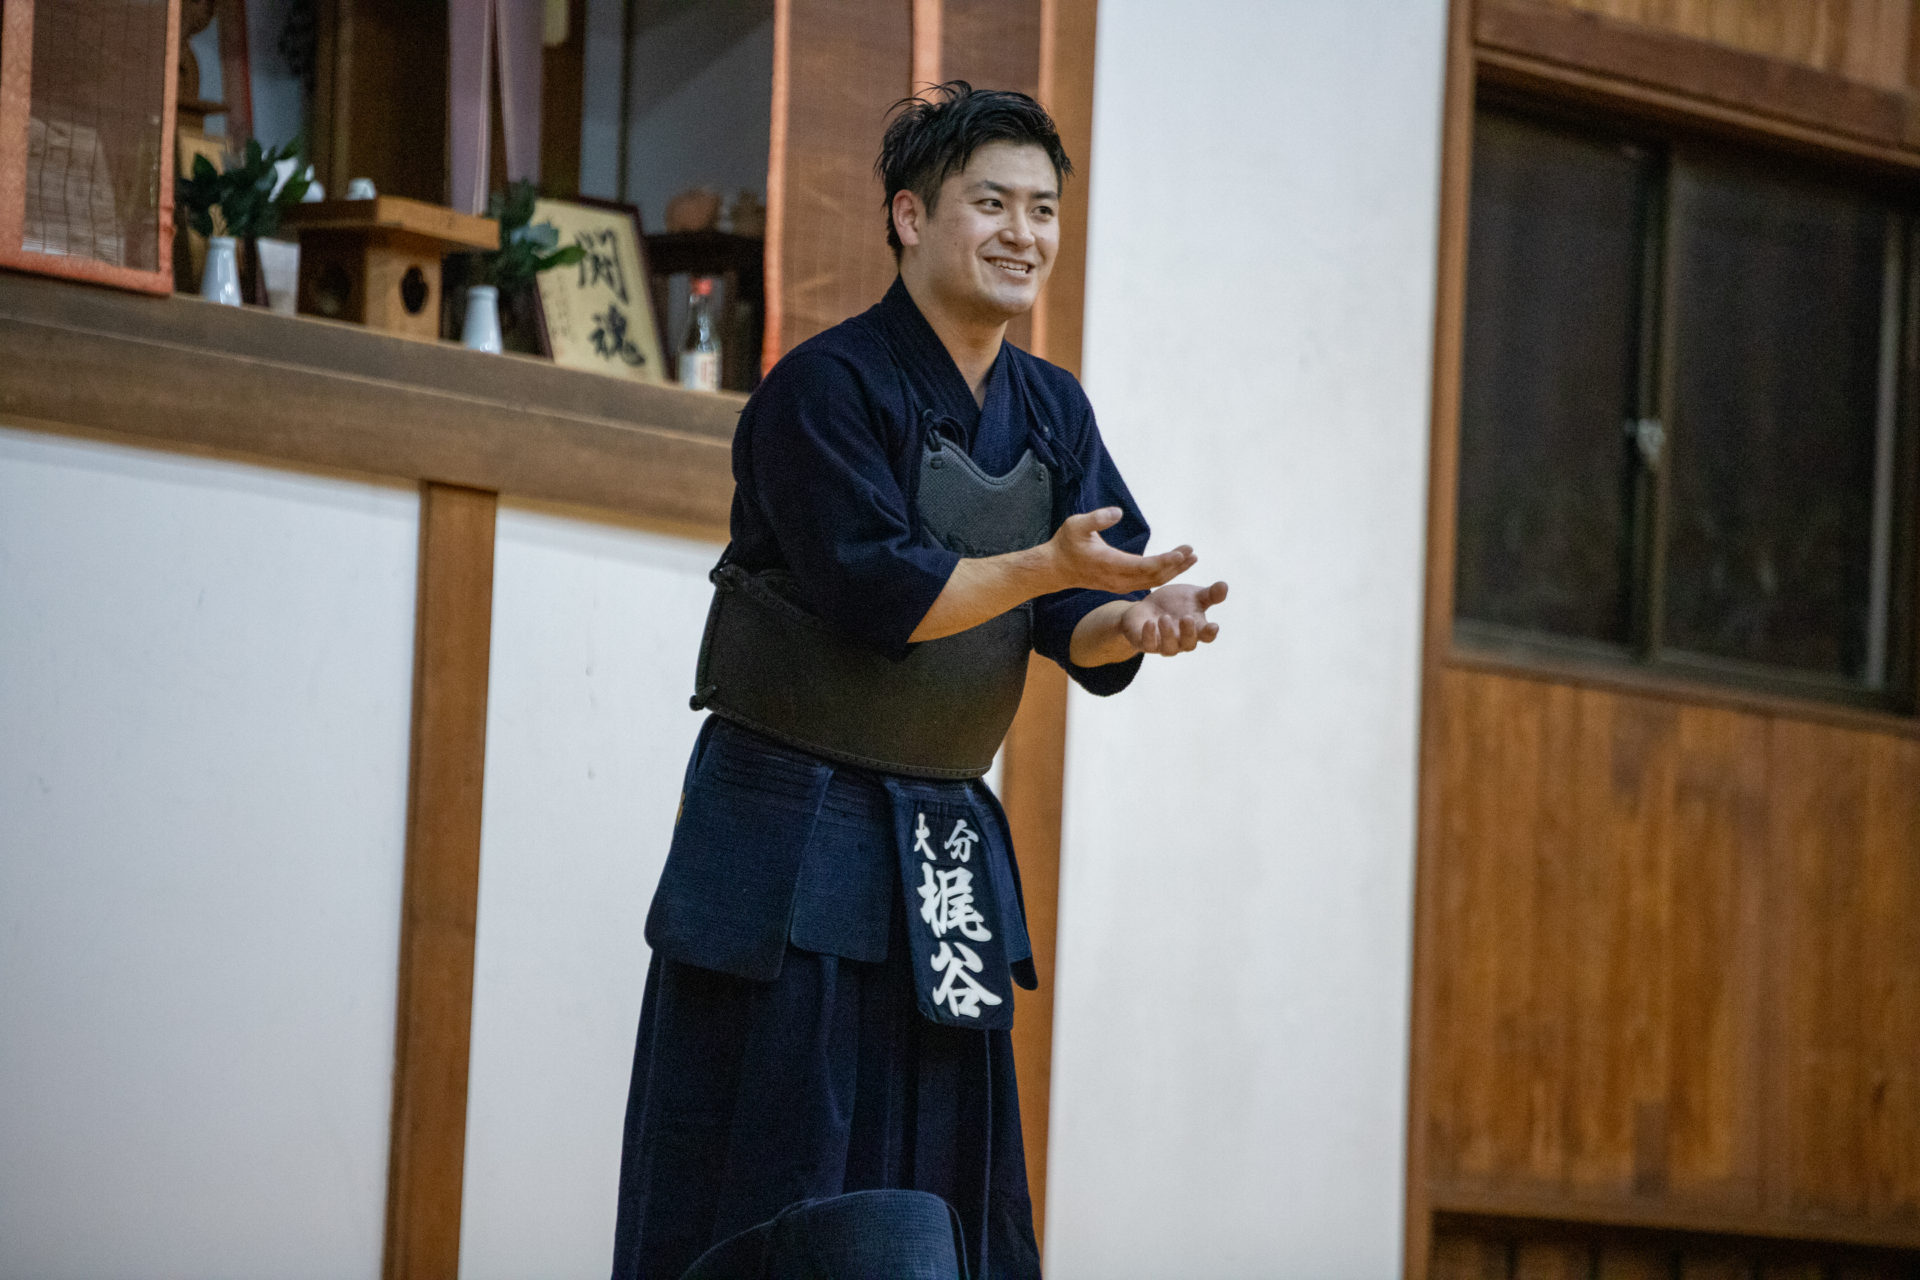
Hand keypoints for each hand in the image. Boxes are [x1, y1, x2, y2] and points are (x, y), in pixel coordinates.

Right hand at [1044, 507, 1195, 593]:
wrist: (1055, 569)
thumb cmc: (1065, 544)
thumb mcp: (1076, 525)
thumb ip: (1097, 519)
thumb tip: (1117, 512)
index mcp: (1110, 564)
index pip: (1144, 566)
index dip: (1165, 560)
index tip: (1182, 553)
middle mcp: (1118, 579)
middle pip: (1154, 576)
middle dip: (1175, 565)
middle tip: (1192, 552)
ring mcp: (1119, 584)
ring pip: (1152, 581)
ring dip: (1172, 571)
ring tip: (1190, 558)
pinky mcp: (1120, 584)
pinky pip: (1146, 582)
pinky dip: (1163, 574)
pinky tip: (1174, 565)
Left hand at [1120, 580, 1228, 655]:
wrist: (1148, 607)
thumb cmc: (1176, 603)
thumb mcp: (1194, 595)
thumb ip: (1210, 594)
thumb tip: (1224, 585)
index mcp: (1196, 630)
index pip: (1207, 636)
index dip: (1210, 633)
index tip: (1213, 626)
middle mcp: (1181, 641)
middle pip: (1189, 644)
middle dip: (1188, 633)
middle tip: (1186, 618)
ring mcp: (1163, 644)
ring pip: (1169, 648)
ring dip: (1167, 634)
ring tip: (1164, 617)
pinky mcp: (1146, 643)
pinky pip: (1148, 644)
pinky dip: (1149, 635)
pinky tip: (1150, 623)